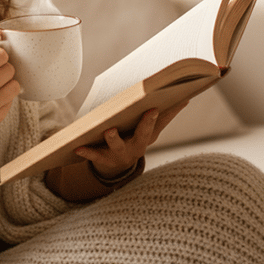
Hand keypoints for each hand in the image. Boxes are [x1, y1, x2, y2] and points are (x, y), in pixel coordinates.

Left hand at [74, 101, 188, 178]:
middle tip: (150, 111)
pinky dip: (87, 151)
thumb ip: (165, 115)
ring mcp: (121, 154)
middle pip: (143, 136)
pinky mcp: (104, 159)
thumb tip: (186, 97)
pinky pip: (95, 155)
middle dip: (146, 124)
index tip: (168, 102)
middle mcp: (137, 147)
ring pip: (118, 146)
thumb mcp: (151, 129)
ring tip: (109, 130)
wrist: (117, 166)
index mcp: (148, 136)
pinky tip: (77, 146)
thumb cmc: (135, 138)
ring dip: (114, 139)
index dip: (165, 114)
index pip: (160, 123)